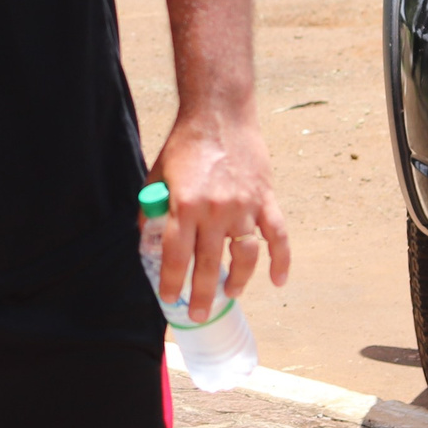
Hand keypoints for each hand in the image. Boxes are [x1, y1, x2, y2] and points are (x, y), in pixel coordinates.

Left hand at [150, 111, 287, 322]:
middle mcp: (214, 210)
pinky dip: (281, 261)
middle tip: (199, 314)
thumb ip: (153, 207)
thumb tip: (146, 238)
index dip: (171, 281)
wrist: (220, 113)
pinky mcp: (266, 199)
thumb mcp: (159, 174)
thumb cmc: (186, 144)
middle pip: (208, 264)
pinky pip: (278, 236)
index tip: (169, 299)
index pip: (175, 255)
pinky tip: (278, 280)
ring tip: (230, 295)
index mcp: (184, 204)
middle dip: (202, 294)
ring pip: (244, 257)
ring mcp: (244, 206)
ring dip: (238, 281)